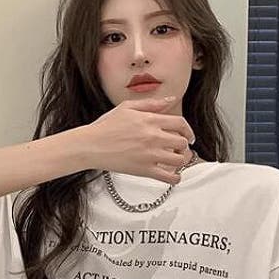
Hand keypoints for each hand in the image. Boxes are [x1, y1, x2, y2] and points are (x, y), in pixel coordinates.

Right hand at [80, 96, 195, 183]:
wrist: (90, 145)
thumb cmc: (105, 127)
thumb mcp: (128, 108)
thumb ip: (152, 104)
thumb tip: (171, 100)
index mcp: (150, 120)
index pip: (180, 123)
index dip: (188, 130)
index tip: (188, 136)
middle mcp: (153, 137)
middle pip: (182, 142)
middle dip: (184, 145)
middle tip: (180, 149)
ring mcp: (150, 155)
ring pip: (180, 159)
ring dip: (181, 160)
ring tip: (176, 160)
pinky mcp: (144, 170)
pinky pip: (168, 177)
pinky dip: (175, 178)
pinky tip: (173, 176)